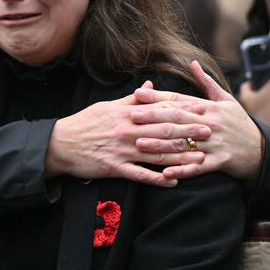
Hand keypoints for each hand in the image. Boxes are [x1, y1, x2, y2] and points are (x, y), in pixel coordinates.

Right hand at [47, 92, 213, 186]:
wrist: (59, 144)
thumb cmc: (85, 123)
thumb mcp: (107, 106)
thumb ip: (132, 99)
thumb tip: (150, 88)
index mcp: (127, 113)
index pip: (161, 110)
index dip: (184, 110)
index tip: (202, 111)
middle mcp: (128, 130)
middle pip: (164, 131)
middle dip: (189, 132)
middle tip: (209, 134)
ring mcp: (122, 150)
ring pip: (157, 154)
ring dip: (180, 156)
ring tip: (200, 159)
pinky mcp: (115, 168)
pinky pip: (141, 175)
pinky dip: (158, 179)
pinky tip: (174, 181)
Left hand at [132, 60, 263, 181]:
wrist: (262, 150)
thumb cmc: (239, 123)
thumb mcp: (226, 99)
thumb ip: (207, 82)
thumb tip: (192, 62)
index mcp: (208, 107)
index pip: (178, 99)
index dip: (157, 97)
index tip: (137, 94)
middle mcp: (209, 123)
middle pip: (177, 119)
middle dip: (153, 118)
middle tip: (131, 117)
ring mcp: (215, 143)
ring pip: (183, 143)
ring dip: (160, 145)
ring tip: (139, 144)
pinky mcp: (221, 161)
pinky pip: (198, 167)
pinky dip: (182, 170)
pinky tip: (165, 173)